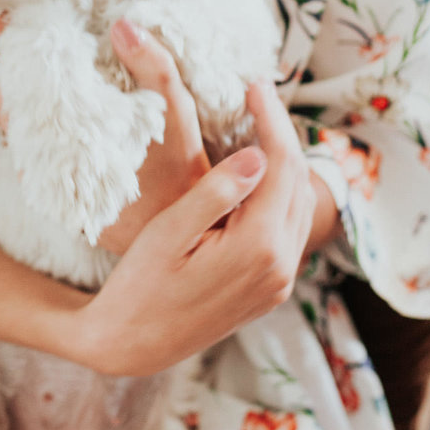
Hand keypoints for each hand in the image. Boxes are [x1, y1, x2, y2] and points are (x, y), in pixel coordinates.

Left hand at [0, 13, 211, 252]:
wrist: (177, 238)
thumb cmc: (178, 171)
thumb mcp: (175, 110)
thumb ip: (152, 63)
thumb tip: (122, 24)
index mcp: (49, 127)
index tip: (18, 14)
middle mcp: (32, 151)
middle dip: (13, 50)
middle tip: (45, 23)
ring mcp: (38, 168)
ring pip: (12, 110)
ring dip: (29, 79)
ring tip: (63, 51)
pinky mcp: (50, 179)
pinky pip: (32, 132)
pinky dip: (44, 106)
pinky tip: (75, 90)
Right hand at [77, 80, 339, 377]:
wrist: (130, 345)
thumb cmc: (138, 285)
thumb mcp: (168, 232)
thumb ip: (216, 192)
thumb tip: (259, 155)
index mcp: (258, 250)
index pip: (280, 166)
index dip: (271, 119)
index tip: (254, 84)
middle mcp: (279, 269)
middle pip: (298, 183)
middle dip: (281, 134)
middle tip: (257, 94)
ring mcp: (278, 283)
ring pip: (299, 206)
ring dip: (284, 162)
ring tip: (259, 122)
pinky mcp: (270, 289)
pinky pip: (290, 229)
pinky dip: (281, 192)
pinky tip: (258, 171)